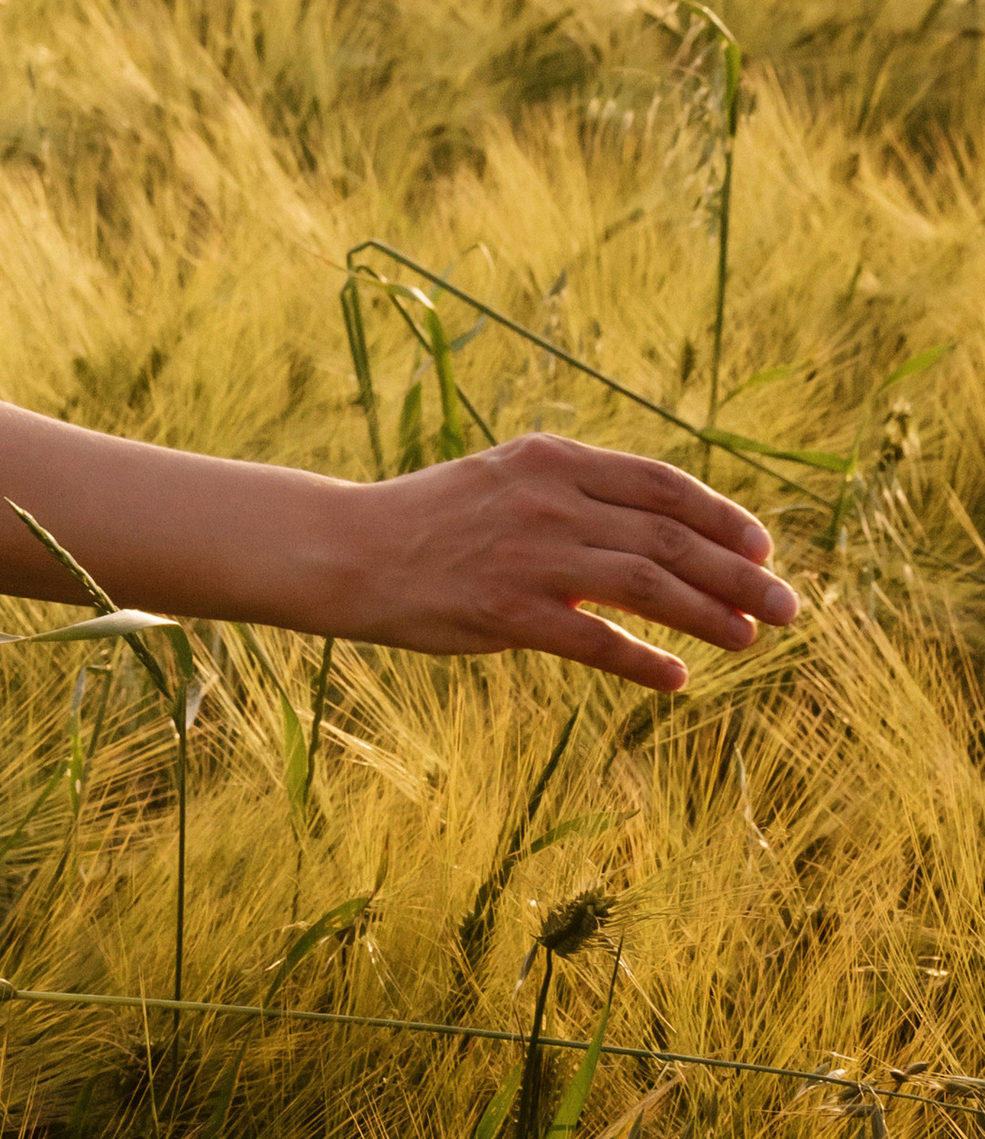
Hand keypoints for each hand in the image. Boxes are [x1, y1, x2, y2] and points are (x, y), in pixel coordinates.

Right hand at [328, 434, 800, 690]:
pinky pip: (597, 642)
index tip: (761, 546)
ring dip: (711, 616)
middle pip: (671, 537)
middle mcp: (551, 500)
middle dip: (740, 573)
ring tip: (752, 640)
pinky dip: (644, 661)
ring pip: (649, 585)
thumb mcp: (506, 479)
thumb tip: (653, 527)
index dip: (722, 516)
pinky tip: (676, 679)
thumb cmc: (431, 519)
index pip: (662, 483)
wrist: (349, 548)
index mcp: (552, 459)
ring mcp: (532, 556)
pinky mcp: (509, 613)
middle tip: (789, 607)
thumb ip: (573, 494)